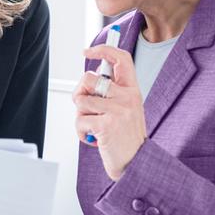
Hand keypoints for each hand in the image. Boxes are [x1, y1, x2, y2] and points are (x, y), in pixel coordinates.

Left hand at [73, 44, 146, 180]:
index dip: (103, 49)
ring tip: (94, 126)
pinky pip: (79, 120)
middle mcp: (127, 97)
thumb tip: (89, 77)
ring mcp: (118, 110)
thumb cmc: (124, 136)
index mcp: (132, 90)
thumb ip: (110, 92)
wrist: (135, 164)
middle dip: (79, 92)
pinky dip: (81, 131)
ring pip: (80, 100)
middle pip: (89, 78)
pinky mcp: (107, 125)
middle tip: (86, 108)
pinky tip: (93, 138)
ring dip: (80, 115)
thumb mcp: (125, 109)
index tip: (87, 52)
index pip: (121, 58)